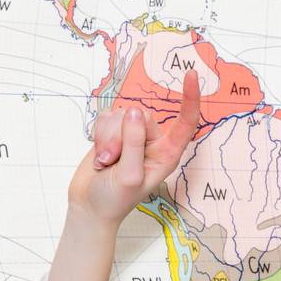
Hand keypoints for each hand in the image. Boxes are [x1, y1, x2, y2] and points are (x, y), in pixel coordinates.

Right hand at [68, 71, 201, 227]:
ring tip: (107, 162)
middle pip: (141, 116)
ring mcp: (132, 136)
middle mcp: (152, 142)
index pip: (185, 123)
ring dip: (108, 138)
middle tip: (113, 161)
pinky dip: (99, 135)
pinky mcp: (113, 132)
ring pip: (120, 115)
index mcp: (167, 155)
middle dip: (121, 136)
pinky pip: (105, 117)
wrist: (89, 205)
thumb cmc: (114, 199)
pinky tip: (100, 156)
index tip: (191, 75)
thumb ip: (134, 143)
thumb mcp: (128, 175)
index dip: (190, 99)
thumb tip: (136, 113)